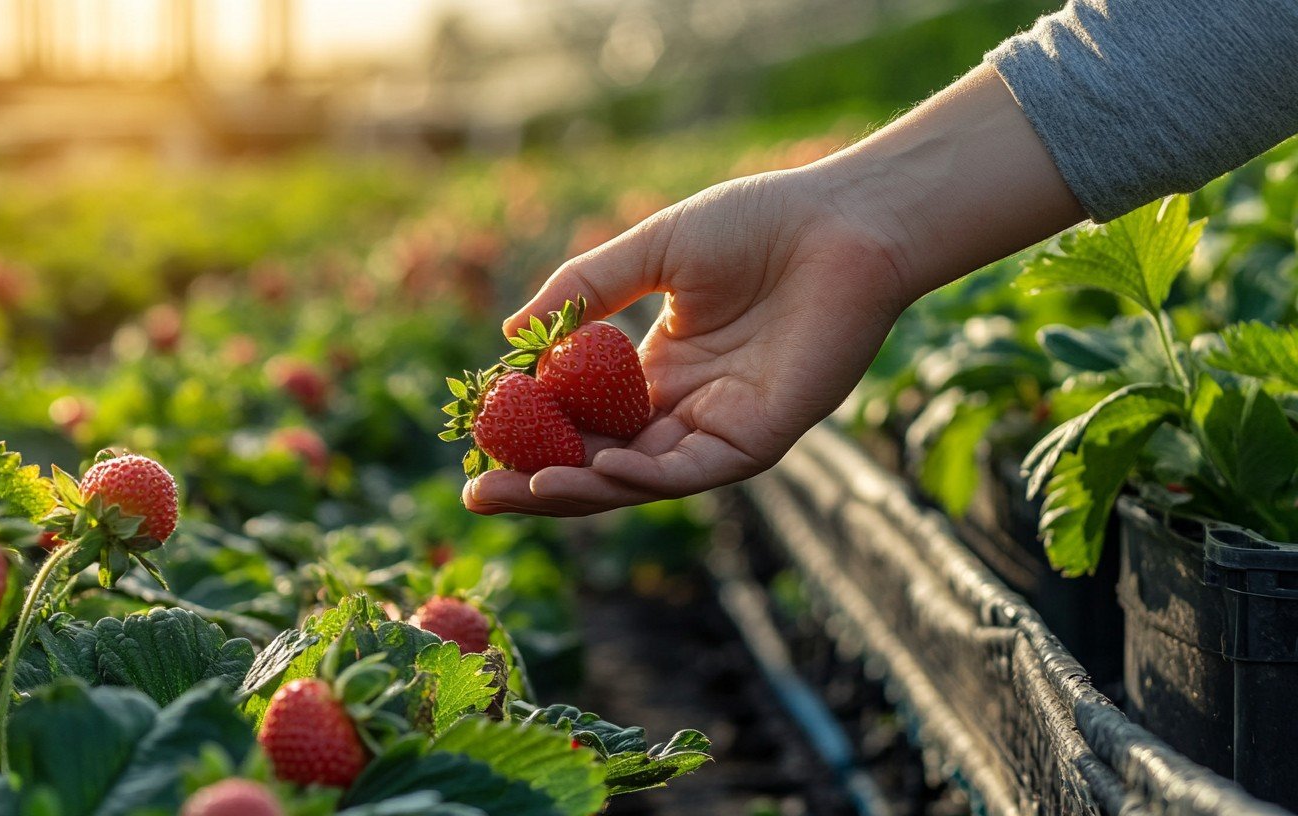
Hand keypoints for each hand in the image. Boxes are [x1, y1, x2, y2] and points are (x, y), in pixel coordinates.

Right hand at [463, 167, 908, 515]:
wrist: (844, 221)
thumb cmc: (759, 224)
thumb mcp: (650, 251)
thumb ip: (583, 291)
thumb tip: (508, 339)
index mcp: (659, 372)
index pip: (584, 421)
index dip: (533, 435)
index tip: (477, 440)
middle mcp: (685, 410)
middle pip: (600, 464)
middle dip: (538, 483)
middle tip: (476, 495)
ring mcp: (720, 430)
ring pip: (638, 481)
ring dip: (578, 490)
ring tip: (519, 490)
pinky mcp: (758, 441)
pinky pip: (688, 471)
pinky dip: (640, 478)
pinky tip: (593, 469)